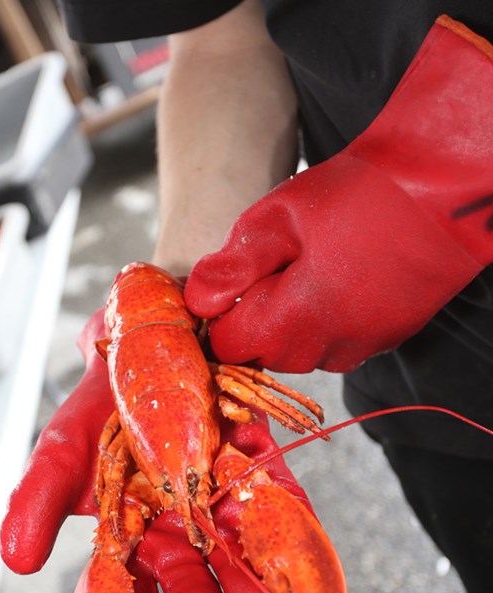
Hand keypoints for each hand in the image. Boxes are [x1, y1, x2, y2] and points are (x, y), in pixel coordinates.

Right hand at [0, 310, 312, 592]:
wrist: (149, 344)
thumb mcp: (63, 451)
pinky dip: (288, 530)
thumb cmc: (101, 408)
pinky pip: (279, 504)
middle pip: (191, 581)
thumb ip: (39, 500)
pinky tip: (295, 559)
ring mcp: (222, 501)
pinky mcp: (261, 470)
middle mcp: (179, 529)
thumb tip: (15, 561)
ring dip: (250, 583)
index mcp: (130, 537)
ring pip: (238, 553)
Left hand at [185, 16, 492, 372]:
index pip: (229, 347)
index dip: (220, 315)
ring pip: (303, 350)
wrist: (442, 191)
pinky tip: (341, 275)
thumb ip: (233, 267)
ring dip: (292, 320)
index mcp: (291, 323)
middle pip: (265, 353)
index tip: (231, 281)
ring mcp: (361, 348)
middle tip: (276, 261)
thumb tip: (198, 302)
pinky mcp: (387, 339)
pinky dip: (327, 319)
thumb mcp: (277, 217)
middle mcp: (326, 349)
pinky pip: (339, 343)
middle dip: (257, 317)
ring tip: (311, 263)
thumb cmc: (358, 194)